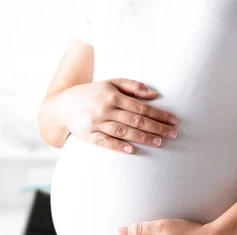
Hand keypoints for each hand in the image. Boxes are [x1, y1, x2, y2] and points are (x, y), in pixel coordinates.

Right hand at [56, 78, 178, 152]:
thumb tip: (154, 94)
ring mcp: (96, 123)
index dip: (159, 114)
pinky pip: (105, 142)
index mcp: (112, 95)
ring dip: (143, 138)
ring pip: (123, 132)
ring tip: (159, 142)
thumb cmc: (92, 93)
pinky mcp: (88, 136)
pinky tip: (131, 150)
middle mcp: (105, 109)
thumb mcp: (110, 83)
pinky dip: (118, 146)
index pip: (141, 107)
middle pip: (135, 120)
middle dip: (156, 127)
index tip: (174, 120)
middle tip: (173, 134)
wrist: (62, 105)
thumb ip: (132, 86)